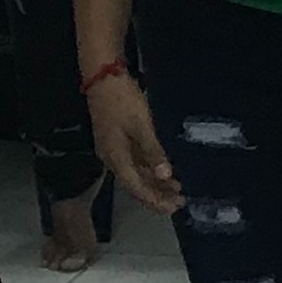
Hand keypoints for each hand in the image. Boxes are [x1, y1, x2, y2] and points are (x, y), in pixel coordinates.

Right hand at [86, 72, 181, 215]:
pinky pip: (134, 162)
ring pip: (136, 174)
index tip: (174, 207)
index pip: (136, 187)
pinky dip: (149, 169)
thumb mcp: (141, 125)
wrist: (102, 75)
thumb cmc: (122, 99)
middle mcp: (112, 158)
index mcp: (116, 157)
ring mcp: (113, 149)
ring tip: (176, 189)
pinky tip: (163, 171)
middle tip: (179, 202)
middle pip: (135, 184)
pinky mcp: (117, 140)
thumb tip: (165, 177)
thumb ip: (153, 152)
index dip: (154, 199)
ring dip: (155, 183)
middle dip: (157, 195)